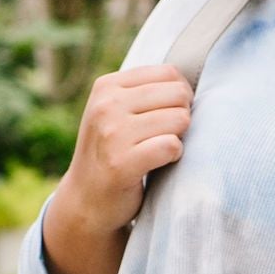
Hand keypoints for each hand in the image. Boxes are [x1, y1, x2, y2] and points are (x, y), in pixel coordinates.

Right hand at [41, 64, 192, 273]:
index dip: (182, 95)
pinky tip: (159, 164)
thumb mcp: (115, 112)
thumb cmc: (111, 152)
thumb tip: (188, 84)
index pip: (169, 73)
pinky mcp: (123, 162)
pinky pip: (173, 146)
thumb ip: (144, 92)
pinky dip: (174, 157)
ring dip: (178, 138)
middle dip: (182, 116)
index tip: (170, 115)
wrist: (86, 200)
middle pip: (178, 94)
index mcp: (107, 86)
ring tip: (159, 150)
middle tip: (166, 136)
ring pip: (179, 119)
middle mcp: (106, 105)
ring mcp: (112, 134)